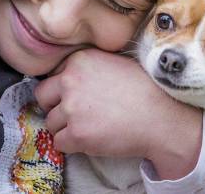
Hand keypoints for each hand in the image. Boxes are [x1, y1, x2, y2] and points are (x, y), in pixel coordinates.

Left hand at [35, 48, 201, 178]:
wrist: (161, 116)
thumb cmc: (145, 89)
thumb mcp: (114, 63)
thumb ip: (88, 67)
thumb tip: (70, 78)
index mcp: (80, 60)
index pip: (54, 75)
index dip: (64, 88)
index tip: (77, 96)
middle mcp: (71, 81)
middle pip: (43, 96)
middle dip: (55, 106)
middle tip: (74, 113)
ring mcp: (72, 108)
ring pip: (50, 122)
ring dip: (65, 127)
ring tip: (90, 127)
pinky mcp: (77, 134)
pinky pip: (59, 143)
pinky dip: (71, 145)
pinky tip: (91, 139)